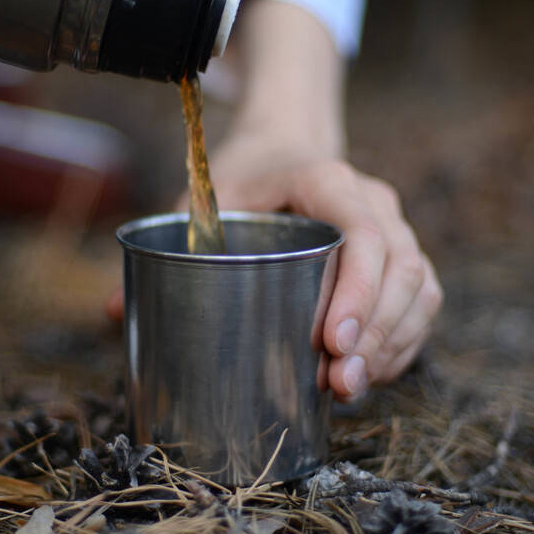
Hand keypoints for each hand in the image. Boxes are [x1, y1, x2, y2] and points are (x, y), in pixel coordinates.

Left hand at [106, 0, 440, 400]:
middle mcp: (373, 199)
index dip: (357, 288)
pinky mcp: (402, 254)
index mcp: (325, 179)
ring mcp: (394, 226)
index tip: (332, 342)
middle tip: (338, 384)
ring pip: (417, 287)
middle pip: (399, 267)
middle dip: (375, 333)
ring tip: (349, 389)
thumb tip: (111, 312)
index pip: (362, 229)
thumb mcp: (200, 198)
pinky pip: (422, 300)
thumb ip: (165, 248)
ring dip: (392, 344)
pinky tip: (371, 374)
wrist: (284, 145)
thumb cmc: (240, 175)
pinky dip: (404, 341)